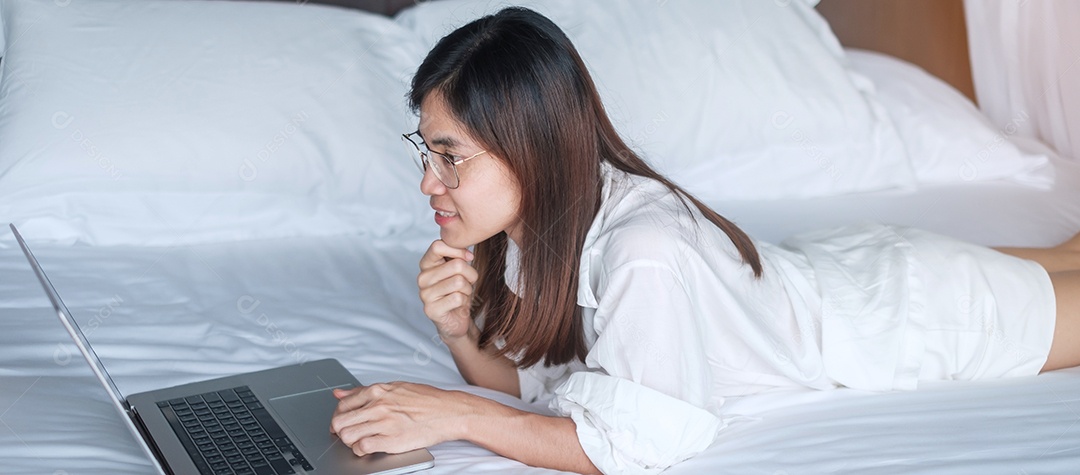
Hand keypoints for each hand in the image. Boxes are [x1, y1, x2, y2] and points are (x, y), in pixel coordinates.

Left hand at [329, 383, 475, 456]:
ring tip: (361, 441)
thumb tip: (339, 393)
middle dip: (340, 431)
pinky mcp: (391, 440)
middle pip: (340, 422)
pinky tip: (369, 448)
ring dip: (350, 442)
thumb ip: (364, 392)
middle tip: (348, 434)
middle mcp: (378, 406)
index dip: (339, 417)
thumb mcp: (394, 387)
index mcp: (378, 391)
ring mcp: (384, 423)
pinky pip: (362, 448)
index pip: (343, 405)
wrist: (448, 412)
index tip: (342, 423)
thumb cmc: (426, 400)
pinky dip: (361, 451)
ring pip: (348, 436)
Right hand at [417, 240, 477, 342]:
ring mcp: (424, 295)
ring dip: (467, 288)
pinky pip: (458, 298)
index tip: (469, 258)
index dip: (458, 250)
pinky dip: (464, 301)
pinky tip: (458, 304)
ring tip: (462, 293)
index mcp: (427, 264)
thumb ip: (458, 256)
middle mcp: (422, 278)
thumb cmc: (458, 291)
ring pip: (459, 282)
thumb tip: (467, 253)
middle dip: (470, 274)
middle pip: (456, 265)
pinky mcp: (431, 310)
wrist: (456, 319)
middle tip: (468, 282)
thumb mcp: (459, 270)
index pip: (438, 246)